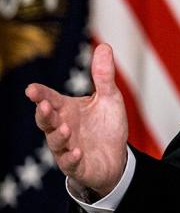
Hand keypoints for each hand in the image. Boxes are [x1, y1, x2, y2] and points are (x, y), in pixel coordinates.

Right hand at [25, 43, 128, 197]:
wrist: (115, 157)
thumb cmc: (106, 125)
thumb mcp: (109, 97)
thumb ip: (103, 75)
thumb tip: (104, 46)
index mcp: (67, 110)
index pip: (51, 99)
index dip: (40, 95)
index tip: (31, 89)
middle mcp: (63, 128)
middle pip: (47, 121)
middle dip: (44, 114)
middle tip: (44, 105)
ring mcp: (67, 148)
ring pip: (56, 142)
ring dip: (59, 135)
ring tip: (65, 128)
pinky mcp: (77, 166)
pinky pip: (70, 164)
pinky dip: (71, 158)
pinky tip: (76, 151)